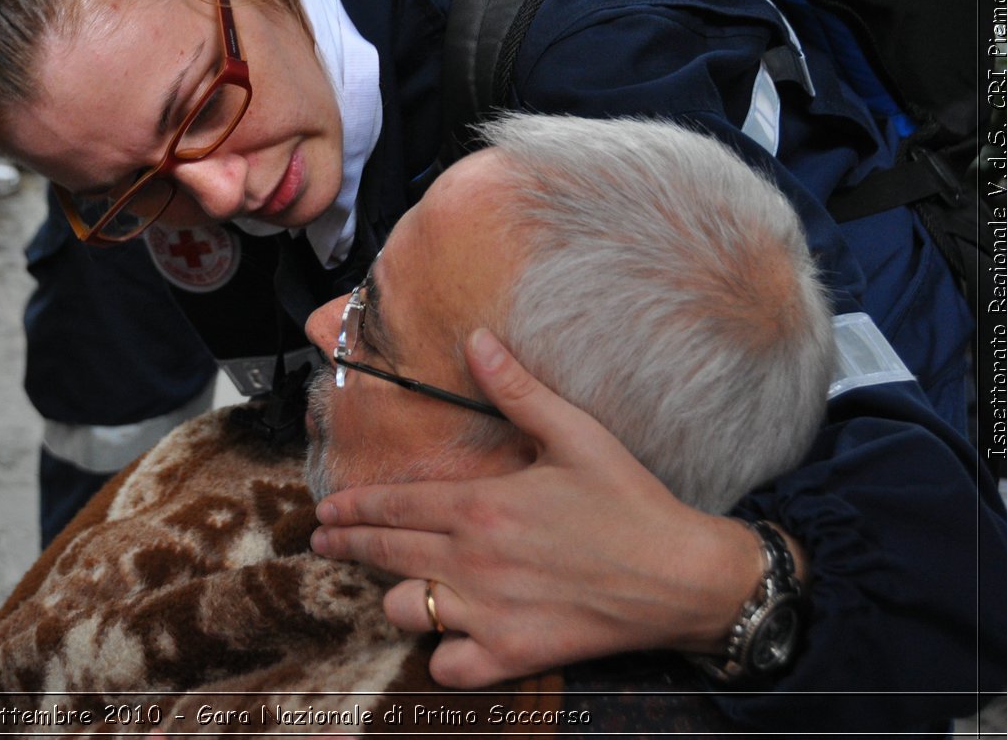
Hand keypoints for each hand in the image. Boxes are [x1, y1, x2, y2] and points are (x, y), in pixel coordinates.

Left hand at [310, 329, 771, 686]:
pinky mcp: (515, 654)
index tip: (326, 511)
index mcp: (482, 504)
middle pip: (385, 555)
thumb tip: (475, 339)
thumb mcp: (575, 432)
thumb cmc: (630, 501)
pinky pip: (451, 667)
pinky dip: (442, 658)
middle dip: (345, 546)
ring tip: (393, 587)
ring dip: (396, 598)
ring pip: (407, 611)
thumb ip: (516, 389)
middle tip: (322, 542)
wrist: (683, 575)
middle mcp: (474, 560)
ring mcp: (491, 611)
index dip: (352, 508)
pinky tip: (446, 640)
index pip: (394, 505)